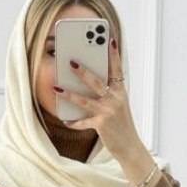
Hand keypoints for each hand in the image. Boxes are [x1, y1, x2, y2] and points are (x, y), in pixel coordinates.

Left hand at [53, 36, 141, 160]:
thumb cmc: (122, 124)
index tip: (109, 39)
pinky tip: (65, 120)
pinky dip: (73, 122)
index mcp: (120, 91)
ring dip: (69, 94)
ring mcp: (108, 112)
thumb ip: (108, 93)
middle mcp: (115, 99)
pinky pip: (83, 122)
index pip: (117, 69)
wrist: (130, 146)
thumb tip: (88, 82)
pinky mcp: (101, 125)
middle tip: (70, 62)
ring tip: (56, 87)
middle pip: (96, 82)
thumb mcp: (119, 105)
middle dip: (83, 71)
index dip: (113, 54)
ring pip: (84, 100)